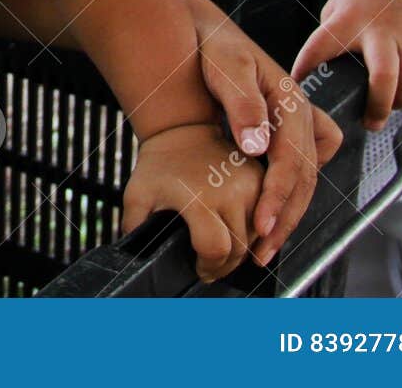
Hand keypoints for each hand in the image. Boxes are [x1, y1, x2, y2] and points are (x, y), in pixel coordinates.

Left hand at [122, 122, 262, 283]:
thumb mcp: (138, 196)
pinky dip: (254, 233)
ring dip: (242, 251)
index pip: (216, 250)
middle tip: (211, 266)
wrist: (182, 131)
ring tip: (222, 250)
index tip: (200, 269)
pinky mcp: (261, 181)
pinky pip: (266, 219)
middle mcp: (232, 192)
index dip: (208, 267)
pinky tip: (237, 234)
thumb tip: (137, 257)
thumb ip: (135, 228)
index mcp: (201, 198)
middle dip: (225, 266)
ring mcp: (250, 186)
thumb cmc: (160, 165)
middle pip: (239, 250)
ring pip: (256, 237)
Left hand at [184, 0, 341, 265]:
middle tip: (261, 250)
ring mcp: (293, 127)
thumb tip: (257, 146)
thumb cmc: (212, 45)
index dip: (278, 195)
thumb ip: (242, 102)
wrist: (201, 32)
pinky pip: (295, 173)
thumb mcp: (226, 65)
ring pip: (304, 180)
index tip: (260, 224)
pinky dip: (284, 199)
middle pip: (305, 177)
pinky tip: (265, 218)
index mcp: (291, 99)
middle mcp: (299, 116)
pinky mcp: (281, 134)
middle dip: (285, 217)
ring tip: (265, 247)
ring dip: (287, 216)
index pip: (293, 159)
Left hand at [292, 0, 401, 130]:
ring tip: (385, 106)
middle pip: (383, 79)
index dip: (305, 69)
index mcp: (350, 19)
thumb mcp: (341, 4)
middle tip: (368, 122)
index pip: (320, 47)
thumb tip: (322, 70)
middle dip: (376, 108)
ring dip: (396, 105)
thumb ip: (332, 34)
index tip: (298, 87)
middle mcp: (382, 31)